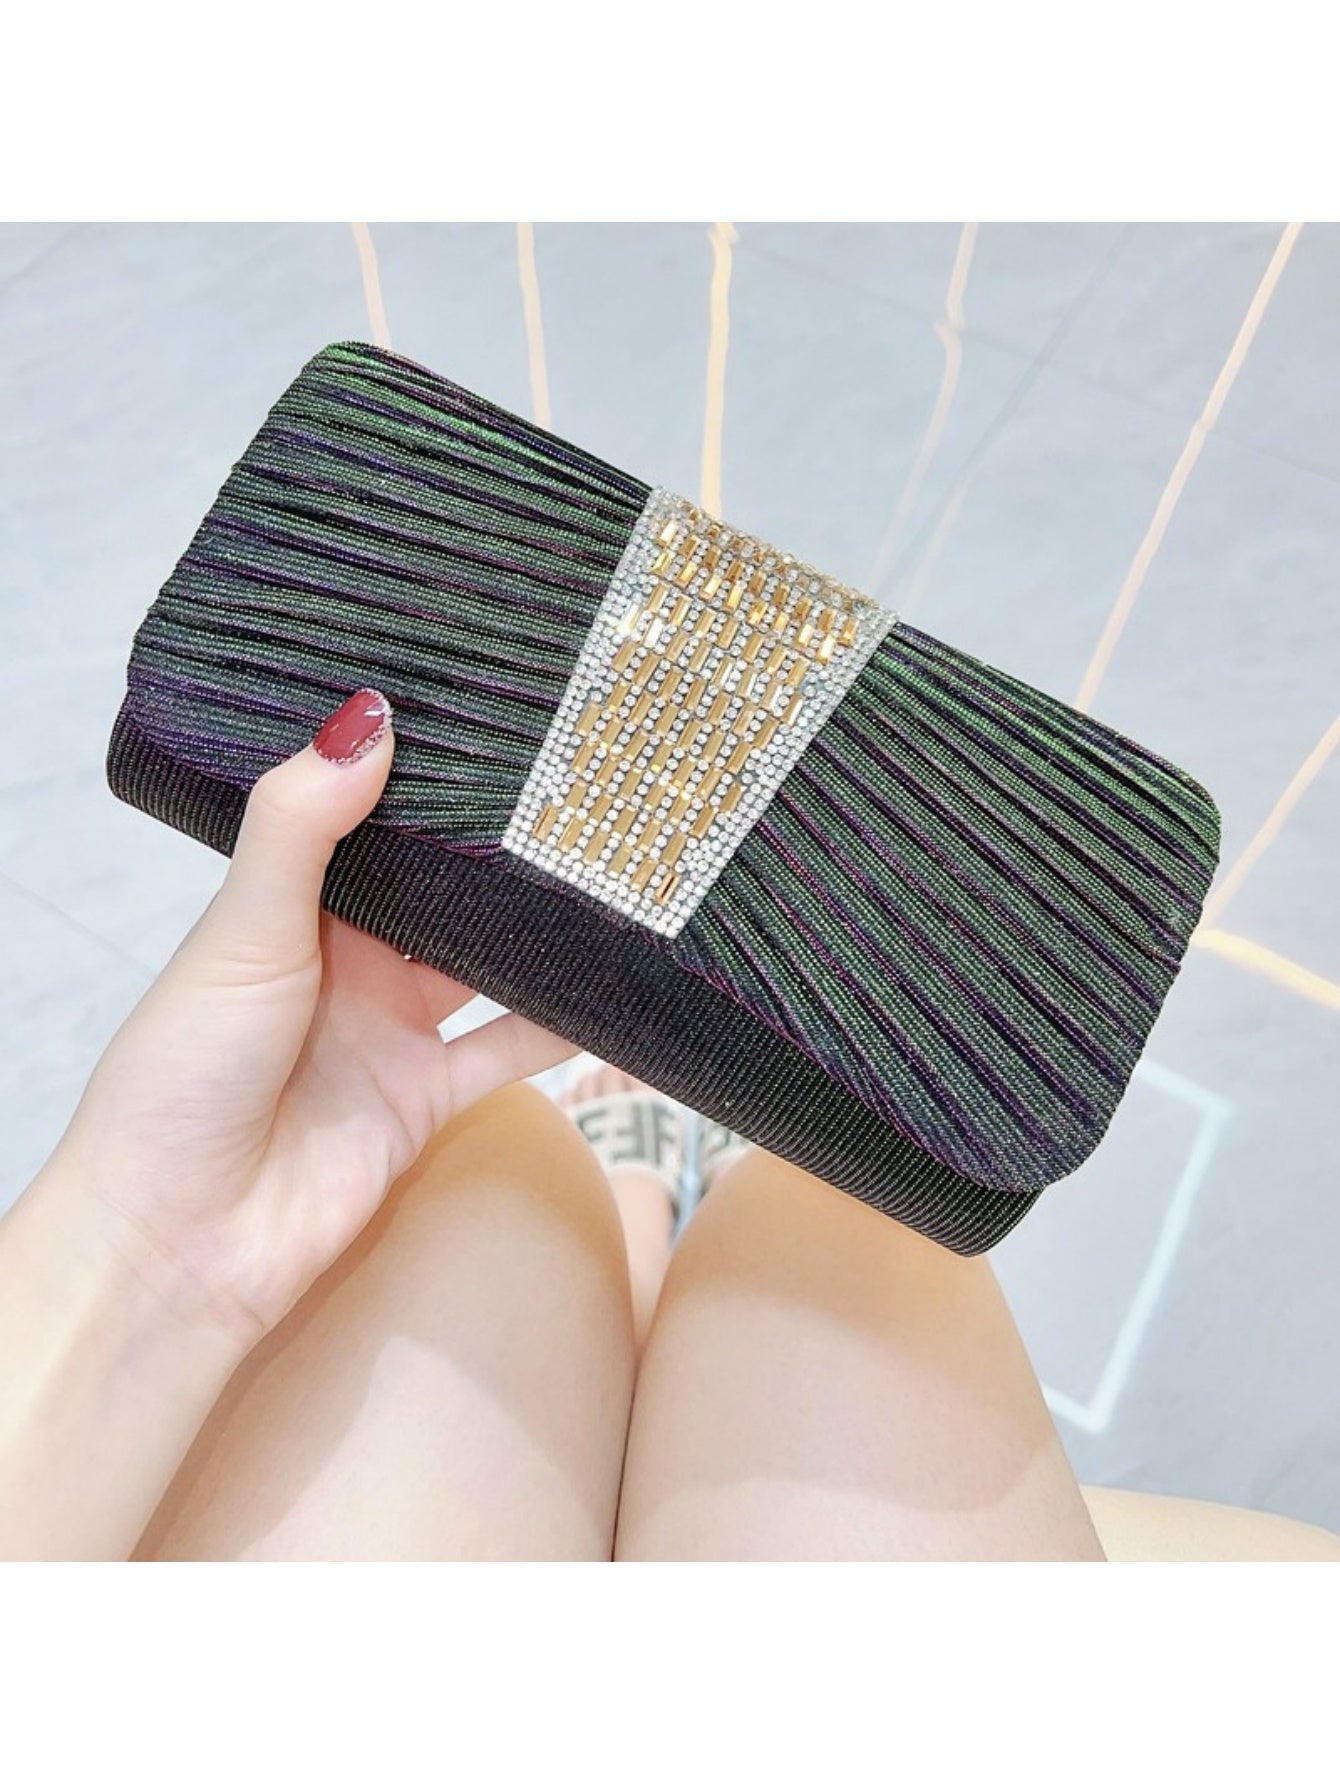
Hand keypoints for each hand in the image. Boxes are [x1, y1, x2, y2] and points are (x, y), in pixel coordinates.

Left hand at [40, 689, 575, 1348]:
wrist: (182, 1241)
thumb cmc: (183, 1077)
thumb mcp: (244, 932)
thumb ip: (301, 827)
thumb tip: (369, 718)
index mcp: (292, 909)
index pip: (371, 823)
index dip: (424, 777)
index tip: (491, 718)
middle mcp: (348, 964)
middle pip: (441, 892)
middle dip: (500, 850)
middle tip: (581, 783)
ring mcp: (392, 1032)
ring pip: (487, 965)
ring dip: (541, 930)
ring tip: (617, 868)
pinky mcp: (428, 1099)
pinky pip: (510, 1048)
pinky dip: (564, 1024)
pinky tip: (621, 985)